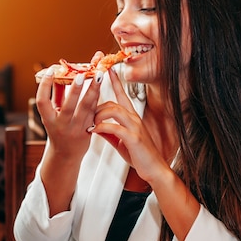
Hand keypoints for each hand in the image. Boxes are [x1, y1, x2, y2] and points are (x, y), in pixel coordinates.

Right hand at [36, 68, 102, 159]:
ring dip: (93, 91)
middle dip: (75, 90)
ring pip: (86, 108)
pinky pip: (94, 111)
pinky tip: (100, 85)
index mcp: (48, 119)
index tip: (50, 71)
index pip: (42, 102)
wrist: (66, 153)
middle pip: (68, 106)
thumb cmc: (58, 128)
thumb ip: (56, 94)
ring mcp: (76, 129)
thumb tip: (59, 71)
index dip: (44, 86)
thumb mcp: (52, 113)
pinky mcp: (88, 130)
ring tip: (98, 75)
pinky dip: (97, 97)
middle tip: (81, 74)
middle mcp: (61, 125)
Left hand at [90, 69, 166, 183]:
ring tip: (90, 123)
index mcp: (132, 118)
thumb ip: (110, 133)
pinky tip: (94, 130)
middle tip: (86, 115)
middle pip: (112, 102)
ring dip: (98, 115)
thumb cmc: (141, 156)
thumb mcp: (122, 142)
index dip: (116, 82)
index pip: (122, 95)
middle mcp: (134, 119)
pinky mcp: (134, 138)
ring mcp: (135, 127)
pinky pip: (115, 127)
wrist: (155, 169)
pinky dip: (102, 127)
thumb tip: (96, 128)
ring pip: (114, 110)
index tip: (108, 71)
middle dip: (96, 106)